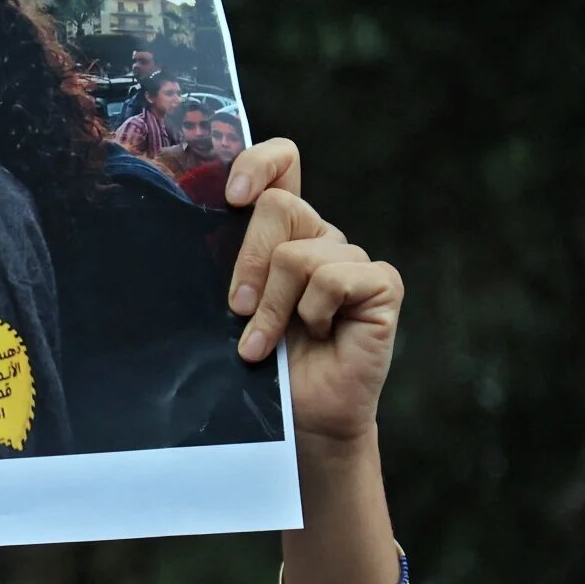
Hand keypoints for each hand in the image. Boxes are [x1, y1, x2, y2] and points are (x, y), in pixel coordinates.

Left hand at [224, 140, 402, 443]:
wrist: (298, 419)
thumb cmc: (258, 366)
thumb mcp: (232, 307)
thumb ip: (228, 264)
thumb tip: (204, 226)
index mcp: (281, 233)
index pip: (281, 164)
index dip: (258, 164)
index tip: (232, 199)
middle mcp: (319, 237)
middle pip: (278, 208)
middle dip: (247, 264)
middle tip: (236, 311)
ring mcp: (352, 260)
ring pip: (298, 253)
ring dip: (272, 306)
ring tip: (264, 345)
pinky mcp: (380, 285)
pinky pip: (334, 278)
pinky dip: (314, 311)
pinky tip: (320, 336)